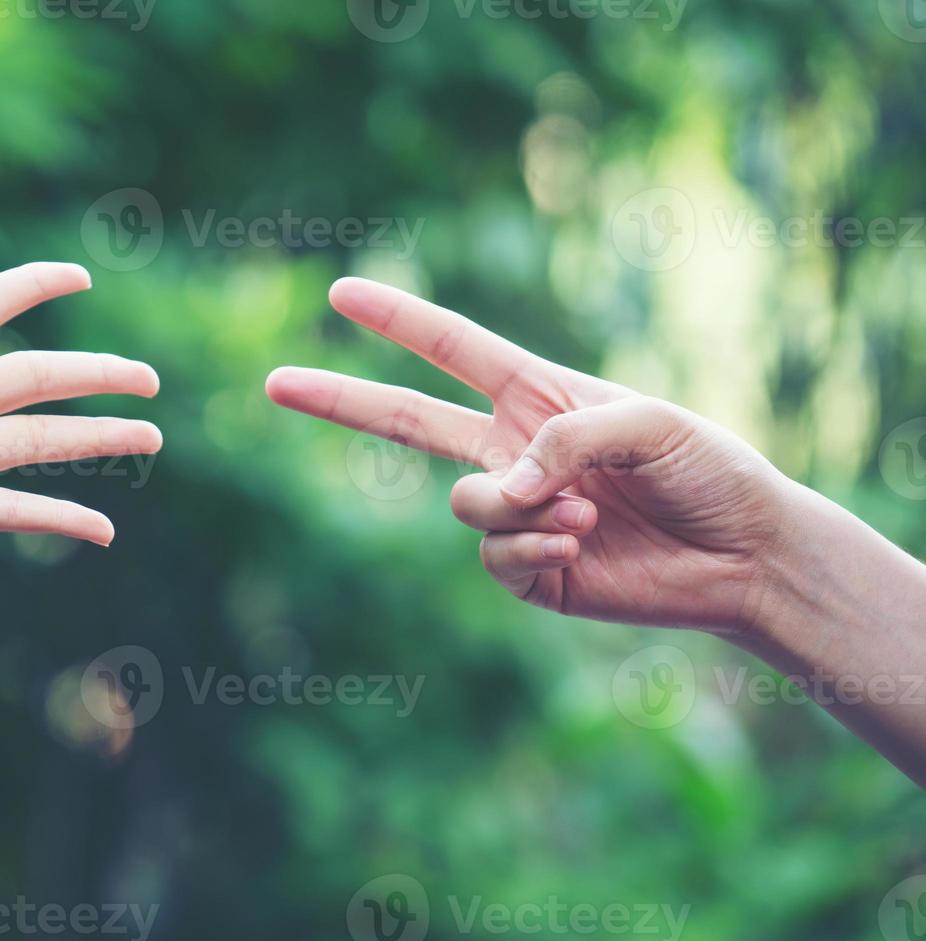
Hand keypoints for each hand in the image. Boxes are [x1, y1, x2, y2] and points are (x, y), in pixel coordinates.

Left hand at [0, 204, 161, 594]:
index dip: (30, 286)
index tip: (80, 270)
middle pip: (31, 376)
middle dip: (94, 372)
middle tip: (151, 376)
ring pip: (34, 438)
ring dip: (96, 435)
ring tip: (153, 432)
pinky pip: (1, 510)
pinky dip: (55, 516)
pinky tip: (104, 529)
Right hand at [266, 278, 795, 635]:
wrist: (745, 554)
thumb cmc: (709, 469)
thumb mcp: (647, 422)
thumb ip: (561, 438)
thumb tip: (497, 488)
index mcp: (537, 395)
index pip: (451, 349)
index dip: (396, 319)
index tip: (341, 292)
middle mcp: (513, 450)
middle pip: (404, 421)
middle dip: (339, 399)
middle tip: (273, 382)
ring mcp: (516, 512)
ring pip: (462, 504)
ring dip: (517, 506)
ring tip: (586, 513)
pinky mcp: (528, 570)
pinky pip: (493, 556)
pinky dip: (533, 548)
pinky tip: (581, 545)